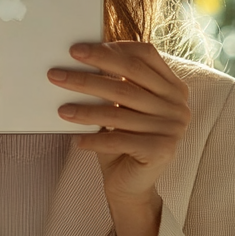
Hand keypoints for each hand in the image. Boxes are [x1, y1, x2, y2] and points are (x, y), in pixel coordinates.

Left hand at [47, 41, 190, 205]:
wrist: (133, 185)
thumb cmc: (123, 141)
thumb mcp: (121, 108)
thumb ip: (114, 84)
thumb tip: (79, 61)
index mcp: (173, 87)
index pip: (144, 55)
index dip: (111, 49)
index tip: (78, 50)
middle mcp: (178, 105)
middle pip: (127, 82)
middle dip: (88, 76)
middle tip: (57, 74)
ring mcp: (173, 128)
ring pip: (119, 112)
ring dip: (85, 110)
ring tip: (61, 110)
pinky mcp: (162, 150)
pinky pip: (119, 140)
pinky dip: (95, 139)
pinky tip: (77, 139)